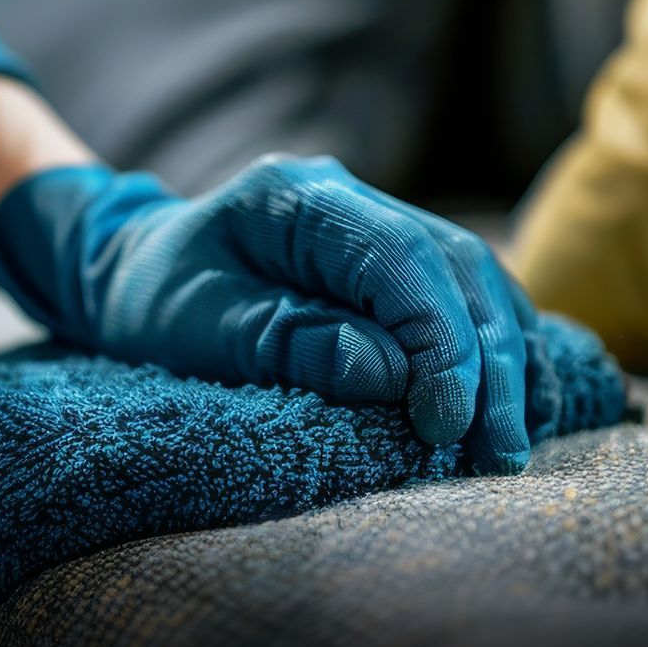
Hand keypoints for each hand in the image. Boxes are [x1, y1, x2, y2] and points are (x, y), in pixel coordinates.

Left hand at [0, 154, 546, 473]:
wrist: (130, 274)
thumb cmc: (155, 304)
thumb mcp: (203, 331)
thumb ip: (296, 344)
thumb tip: (394, 377)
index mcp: (296, 195)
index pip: (400, 257)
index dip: (439, 341)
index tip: (445, 422)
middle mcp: (349, 196)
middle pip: (455, 266)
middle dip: (488, 363)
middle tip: (496, 451)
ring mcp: (377, 221)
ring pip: (478, 278)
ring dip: (507, 362)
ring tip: (512, 442)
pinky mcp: (393, 262)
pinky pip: (467, 298)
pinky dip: (496, 351)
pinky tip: (517, 404)